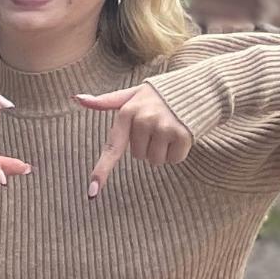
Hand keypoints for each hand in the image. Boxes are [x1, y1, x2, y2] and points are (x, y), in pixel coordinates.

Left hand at [76, 81, 191, 199]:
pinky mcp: (182, 135)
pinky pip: (174, 160)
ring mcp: (163, 128)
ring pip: (155, 161)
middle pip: (138, 156)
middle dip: (149, 145)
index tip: (92, 192)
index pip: (112, 146)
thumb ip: (107, 101)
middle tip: (159, 126)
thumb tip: (77, 99)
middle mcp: (143, 120)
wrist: (201, 86)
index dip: (102, 170)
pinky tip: (182, 134)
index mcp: (127, 112)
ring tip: (171, 128)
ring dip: (164, 150)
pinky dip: (178, 152)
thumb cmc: (162, 93)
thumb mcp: (134, 93)